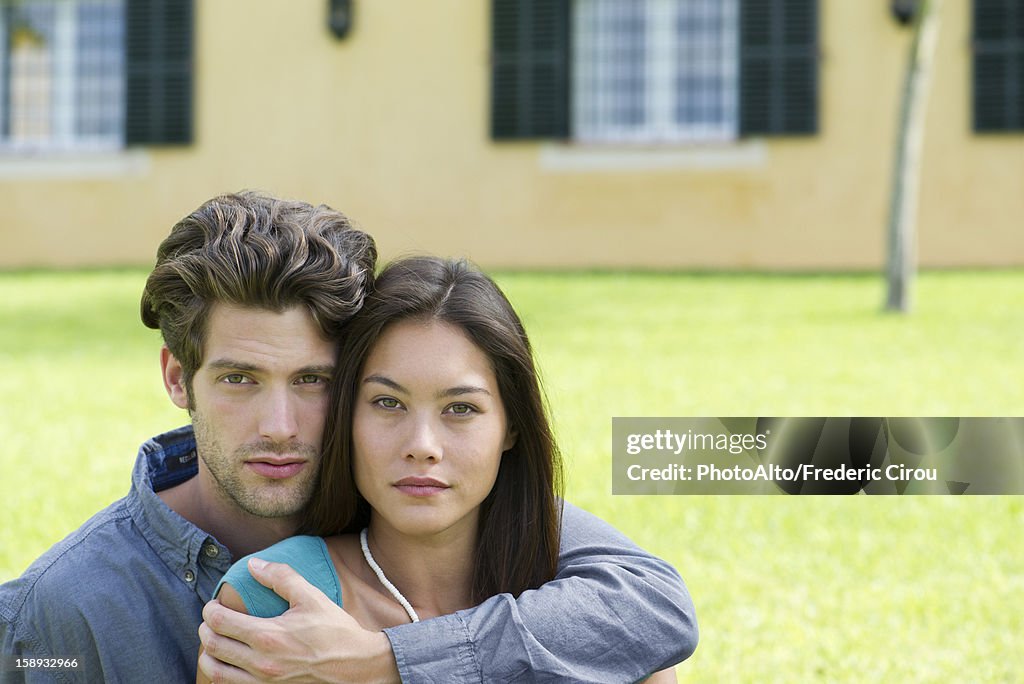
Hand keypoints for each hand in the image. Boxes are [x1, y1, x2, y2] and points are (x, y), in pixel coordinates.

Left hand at [198, 557, 400, 682]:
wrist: (355, 666)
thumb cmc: (334, 631)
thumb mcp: (311, 597)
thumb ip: (281, 577)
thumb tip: (253, 565)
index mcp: (268, 635)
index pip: (220, 621)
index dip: (210, 609)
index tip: (214, 603)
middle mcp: (260, 662)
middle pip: (212, 645)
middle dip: (205, 628)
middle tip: (212, 619)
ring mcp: (262, 682)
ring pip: (215, 671)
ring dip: (207, 654)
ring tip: (214, 641)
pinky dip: (221, 673)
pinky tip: (228, 662)